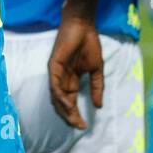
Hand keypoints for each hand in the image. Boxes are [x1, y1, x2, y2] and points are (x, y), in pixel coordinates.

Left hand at [48, 14, 103, 129]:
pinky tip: (67, 104)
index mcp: (70, 80)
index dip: (76, 115)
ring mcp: (56, 73)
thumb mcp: (96, 69)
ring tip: (74, 120)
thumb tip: (99, 106)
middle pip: (62, 103)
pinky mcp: (53, 65)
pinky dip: (60, 96)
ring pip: (56, 97)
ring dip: (64, 110)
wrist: (83, 25)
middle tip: (79, 126)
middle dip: (69, 116)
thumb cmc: (89, 43)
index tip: (84, 126)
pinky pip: (54, 85)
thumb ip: (97, 87)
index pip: (70, 102)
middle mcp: (61, 79)